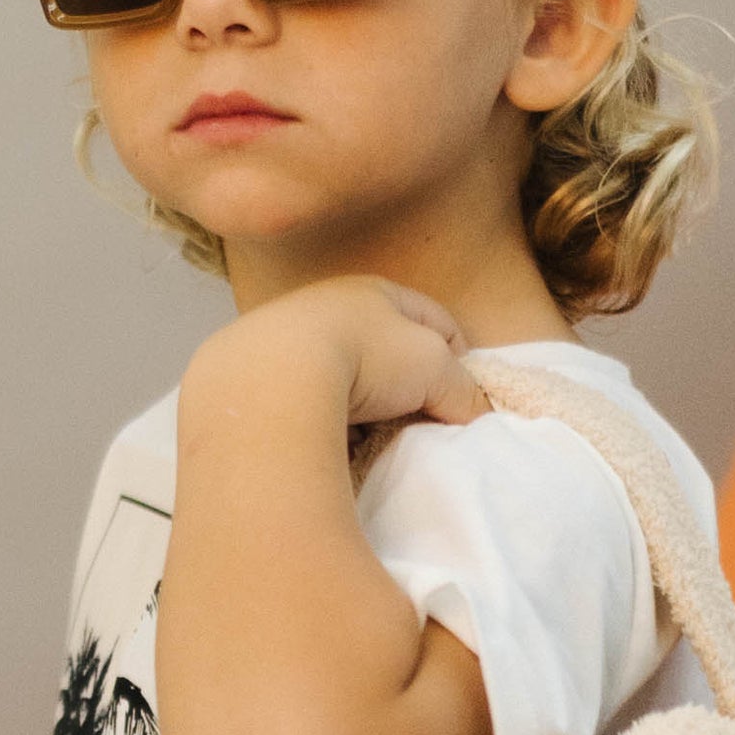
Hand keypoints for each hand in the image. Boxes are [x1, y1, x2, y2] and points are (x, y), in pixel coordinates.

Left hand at [198, 275, 489, 456]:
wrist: (270, 380)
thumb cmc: (363, 356)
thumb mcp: (434, 367)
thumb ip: (462, 389)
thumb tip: (471, 415)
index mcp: (377, 290)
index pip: (436, 320)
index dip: (459, 358)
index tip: (462, 397)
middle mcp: (331, 307)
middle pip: (388, 351)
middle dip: (408, 388)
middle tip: (422, 421)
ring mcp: (292, 341)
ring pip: (346, 380)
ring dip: (364, 409)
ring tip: (374, 438)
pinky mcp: (263, 379)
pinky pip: (310, 405)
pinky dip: (326, 424)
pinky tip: (331, 444)